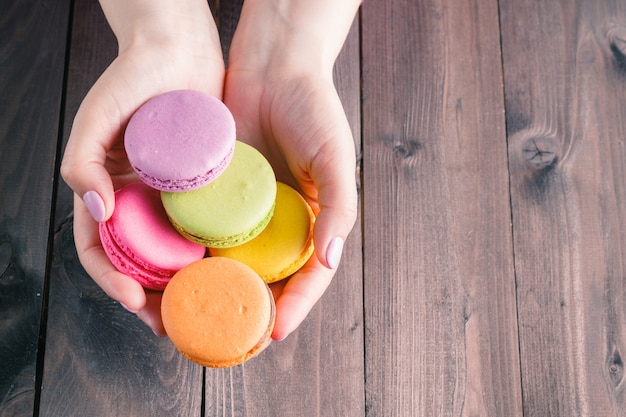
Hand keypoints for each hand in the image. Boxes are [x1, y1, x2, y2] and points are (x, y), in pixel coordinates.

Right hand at [61, 0, 223, 335]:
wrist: (179, 50)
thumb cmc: (131, 79)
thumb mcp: (95, 118)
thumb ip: (81, 164)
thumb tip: (95, 212)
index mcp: (108, 193)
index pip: (102, 251)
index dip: (113, 282)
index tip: (136, 303)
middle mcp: (140, 202)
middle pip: (141, 264)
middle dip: (152, 299)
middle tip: (173, 326)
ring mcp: (173, 198)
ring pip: (176, 255)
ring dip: (185, 286)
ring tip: (205, 309)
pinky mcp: (205, 189)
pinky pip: (207, 228)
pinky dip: (213, 254)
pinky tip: (230, 270)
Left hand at [224, 0, 359, 340]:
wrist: (271, 66)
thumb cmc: (314, 108)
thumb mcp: (335, 156)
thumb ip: (339, 208)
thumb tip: (332, 260)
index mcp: (314, 220)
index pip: (308, 275)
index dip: (296, 307)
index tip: (276, 333)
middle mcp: (280, 222)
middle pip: (268, 278)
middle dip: (253, 312)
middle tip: (235, 340)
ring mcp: (247, 211)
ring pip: (233, 263)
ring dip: (219, 292)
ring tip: (202, 319)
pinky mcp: (217, 195)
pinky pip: (207, 231)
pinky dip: (196, 256)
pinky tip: (180, 276)